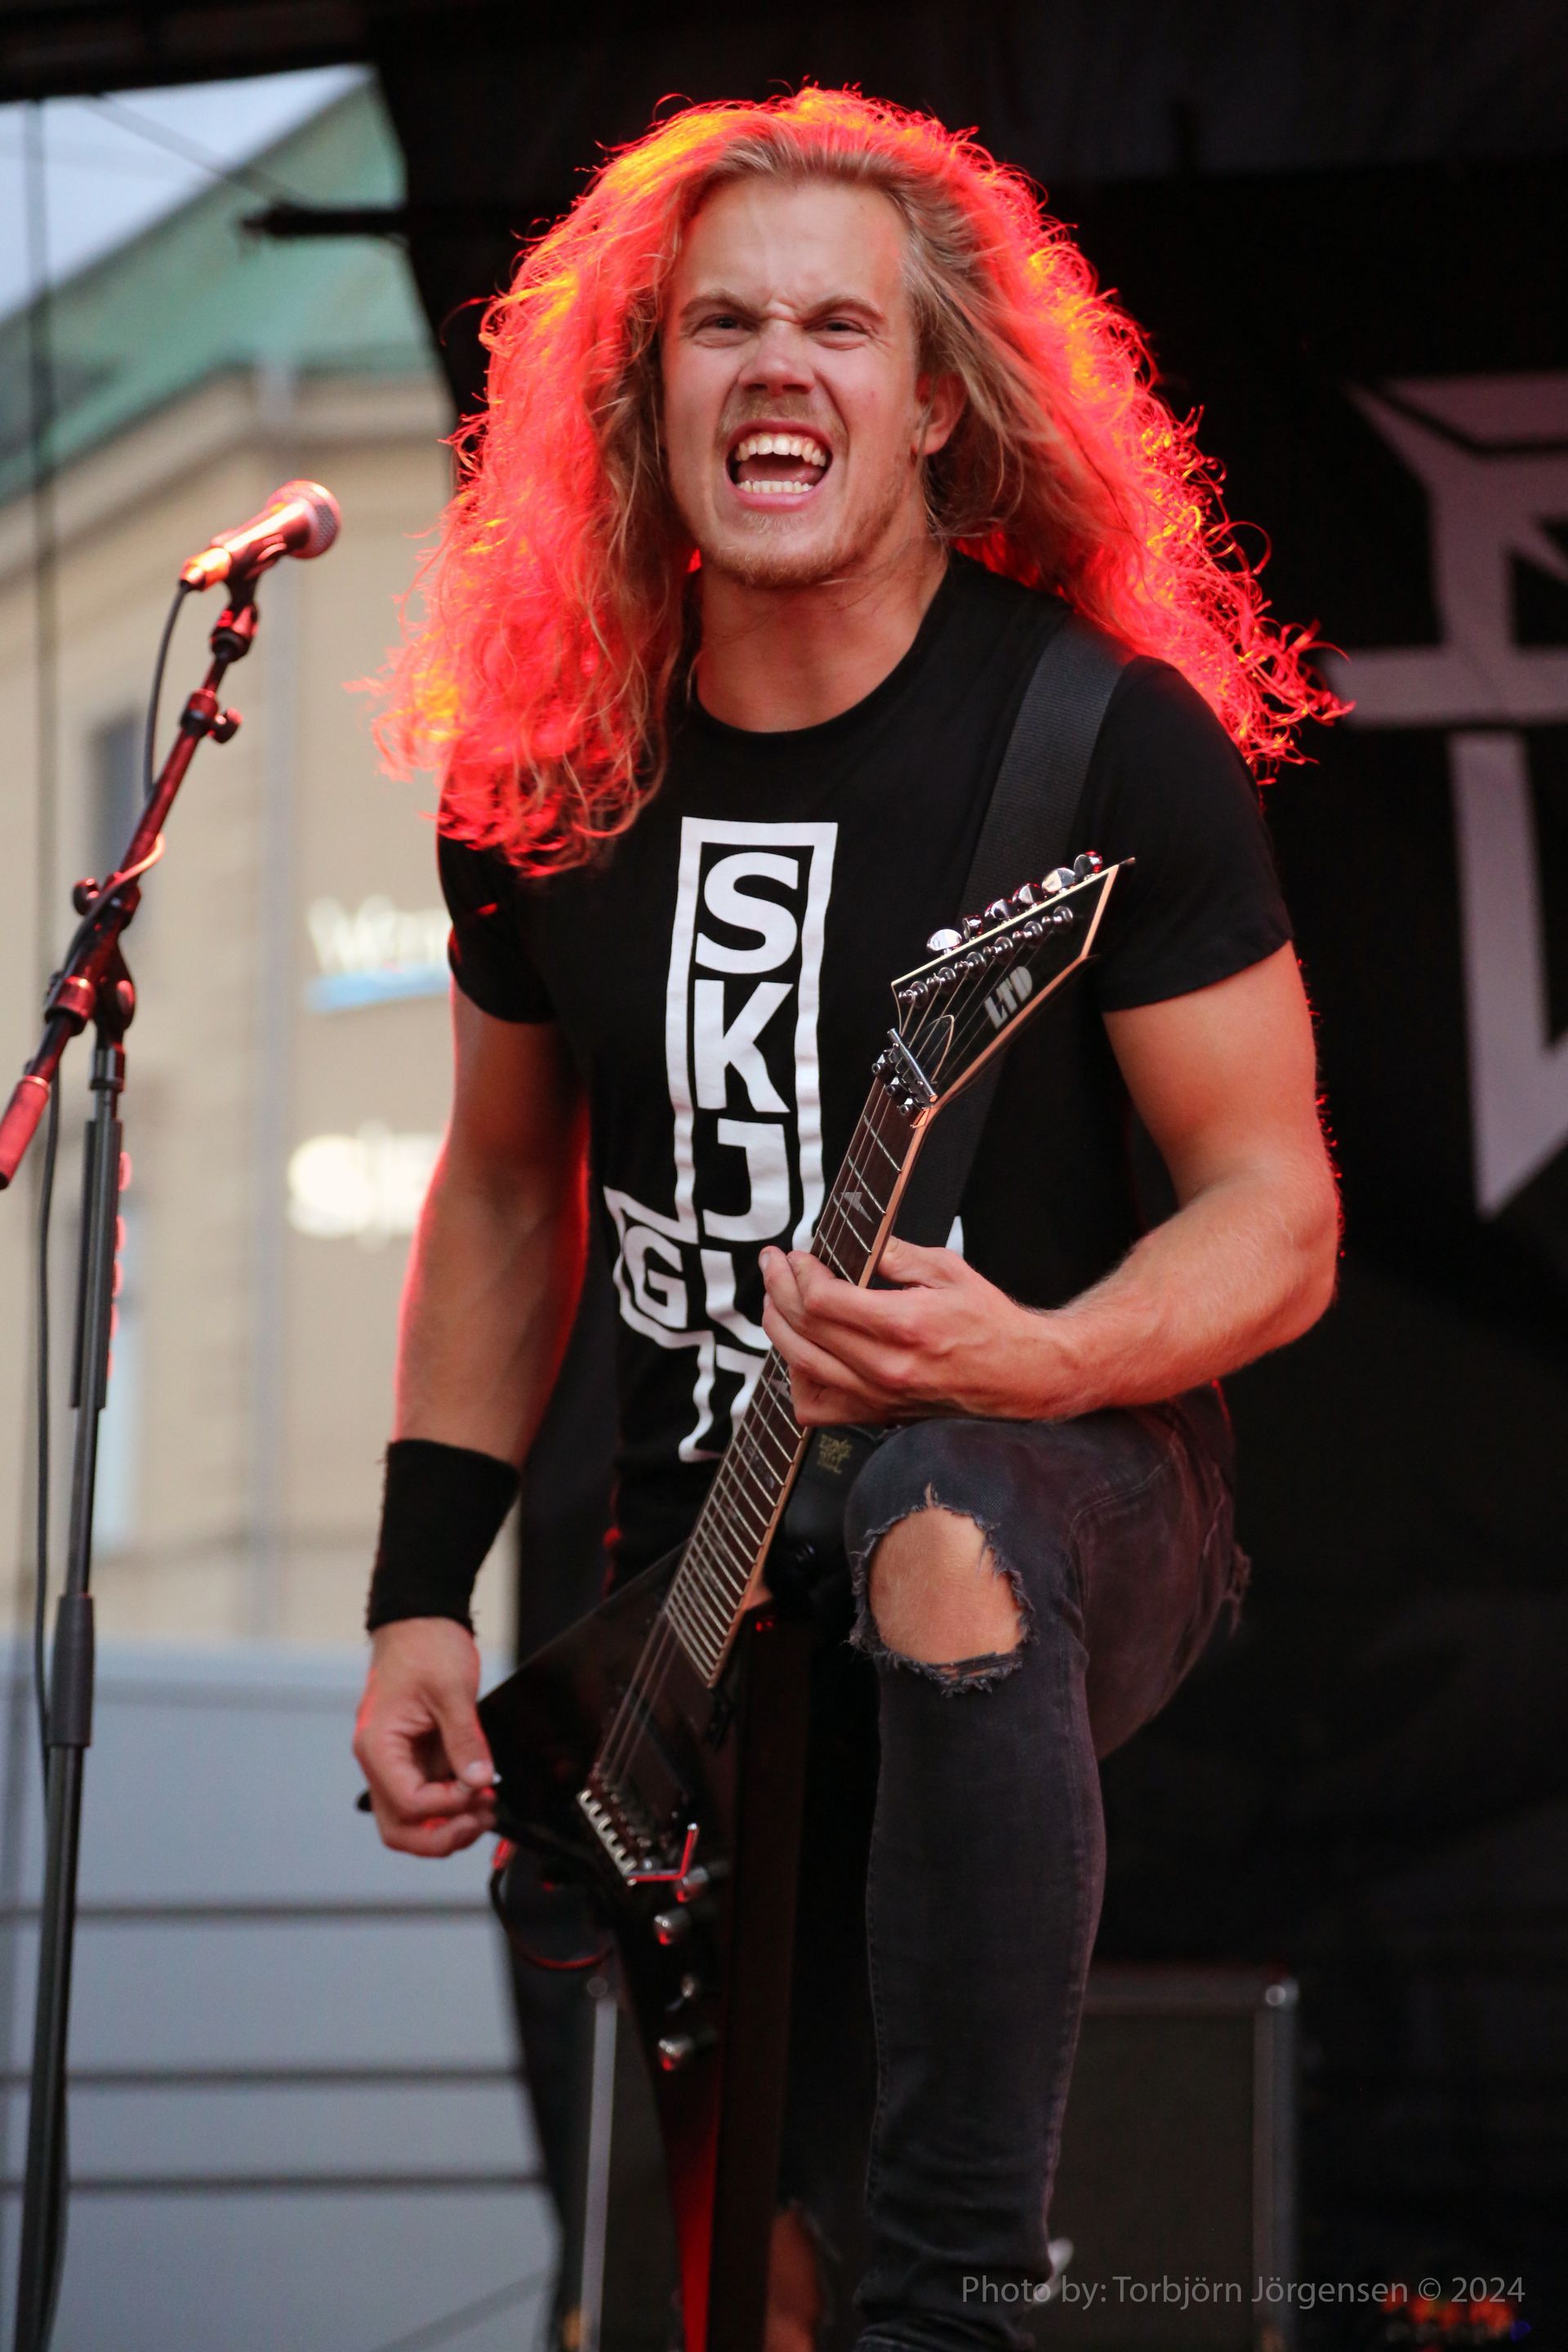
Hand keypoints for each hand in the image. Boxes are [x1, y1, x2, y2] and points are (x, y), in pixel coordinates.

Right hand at [353, 1618, 497, 1856]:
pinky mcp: (414, 1759)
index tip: (479, 1790)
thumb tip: (478, 1779)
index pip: (408, 1803)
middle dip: (442, 1836)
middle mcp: (380, 1762)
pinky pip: (427, 1799)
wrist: (419, 1621)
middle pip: (400, 1828)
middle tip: (480, 1820)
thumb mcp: (451, 1690)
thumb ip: (465, 1739)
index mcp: (378, 1746)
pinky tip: (477, 1794)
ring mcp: (396, 1764)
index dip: (448, 1805)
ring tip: (484, 1809)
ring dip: (448, 1825)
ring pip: (412, 1821)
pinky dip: (452, 1805)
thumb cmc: (424, 1645)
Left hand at [758, 1235, 1044, 1425]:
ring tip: (775, 1301)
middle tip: (773, 1265)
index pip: (823, 1301)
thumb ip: (894, 1254)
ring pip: (801, 1366)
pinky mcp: (878, 1415)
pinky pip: (816, 1408)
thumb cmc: (990, 1322)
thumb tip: (852, 1244)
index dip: (800, 1273)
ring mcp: (879, 1396)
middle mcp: (887, 1366)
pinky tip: (803, 1353)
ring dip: (778, 1328)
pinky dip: (797, 1381)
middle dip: (778, 1289)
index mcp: (904, 1325)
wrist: (1021, 1375)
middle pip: (804, 1329)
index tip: (797, 1256)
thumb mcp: (948, 1270)